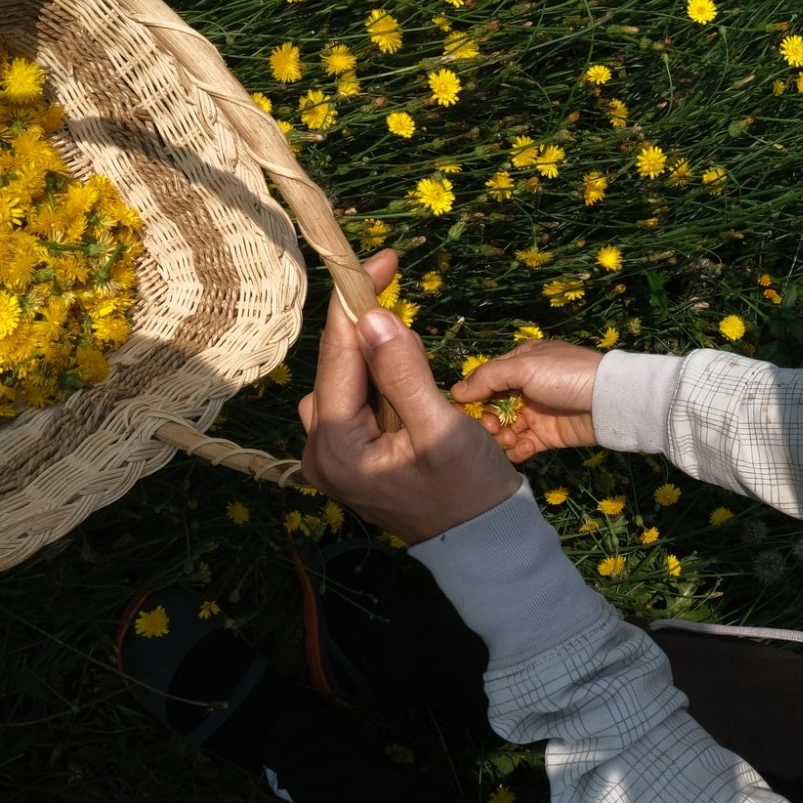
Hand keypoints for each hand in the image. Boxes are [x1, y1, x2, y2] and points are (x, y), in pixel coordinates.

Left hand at [297, 250, 519, 542]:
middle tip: (392, 282)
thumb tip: (375, 318)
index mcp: (337, 446)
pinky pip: (354, 401)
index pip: (338, 357)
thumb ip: (404, 373)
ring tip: (407, 339)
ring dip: (371, 352)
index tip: (380, 260)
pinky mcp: (350, 456)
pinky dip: (376, 377)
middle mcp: (321, 452)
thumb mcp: (441, 428)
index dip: (356, 302)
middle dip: (363, 324)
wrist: (482, 542)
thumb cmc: (468, 490)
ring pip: (342, 381)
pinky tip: (403, 368)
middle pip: (334, 367)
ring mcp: (332, 457)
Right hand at [450, 340, 603, 463]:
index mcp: (519, 363)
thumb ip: (487, 378)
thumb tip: (455, 392)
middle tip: (490, 428)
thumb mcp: (524, 367)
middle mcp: (524, 387)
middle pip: (490, 408)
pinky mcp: (546, 436)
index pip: (484, 381)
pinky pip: (522, 445)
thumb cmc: (565, 376)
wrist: (609, 402)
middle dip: (485, 420)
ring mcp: (536, 412)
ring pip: (504, 429)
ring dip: (500, 437)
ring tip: (508, 439)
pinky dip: (516, 450)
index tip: (465, 412)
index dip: (472, 398)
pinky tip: (520, 449)